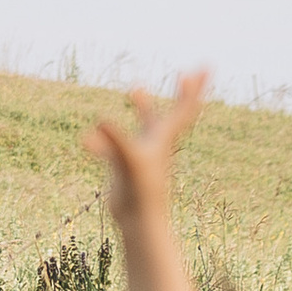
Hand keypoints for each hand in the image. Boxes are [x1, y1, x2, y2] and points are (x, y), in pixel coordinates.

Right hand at [87, 71, 208, 231]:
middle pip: (172, 113)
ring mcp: (142, 154)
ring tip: (136, 88)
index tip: (204, 68)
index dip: (193, 89)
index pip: (184, 109)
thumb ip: (115, 140)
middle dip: (181, 94)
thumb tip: (99, 120)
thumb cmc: (140, 191)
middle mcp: (156, 144)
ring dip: (143, 107)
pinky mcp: (127, 166)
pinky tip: (87, 140)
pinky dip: (104, 140)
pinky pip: (116, 146)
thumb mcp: (126, 160)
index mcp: (164, 139)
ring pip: (144, 126)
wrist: (139, 222)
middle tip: (186, 74)